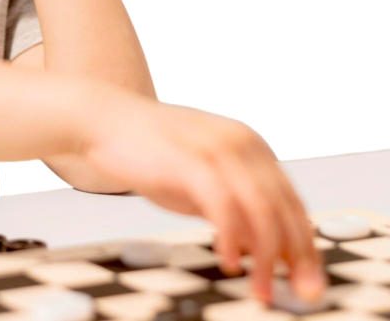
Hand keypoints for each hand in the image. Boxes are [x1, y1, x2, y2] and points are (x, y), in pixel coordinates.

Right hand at [76, 91, 325, 305]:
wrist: (106, 120)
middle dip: (297, 259)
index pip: (292, 201)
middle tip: (300, 295)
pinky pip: (224, 206)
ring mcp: (217, 149)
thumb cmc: (150, 151)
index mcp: (250, 145)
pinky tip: (230, 261)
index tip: (309, 279)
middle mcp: (241, 143)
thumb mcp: (202, 180)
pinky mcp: (191, 159)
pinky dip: (232, 239)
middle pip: (285, 209)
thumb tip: (261, 249)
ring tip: (261, 290)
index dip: (305, 245)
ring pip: (261, 211)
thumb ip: (233, 207)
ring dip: (267, 258)